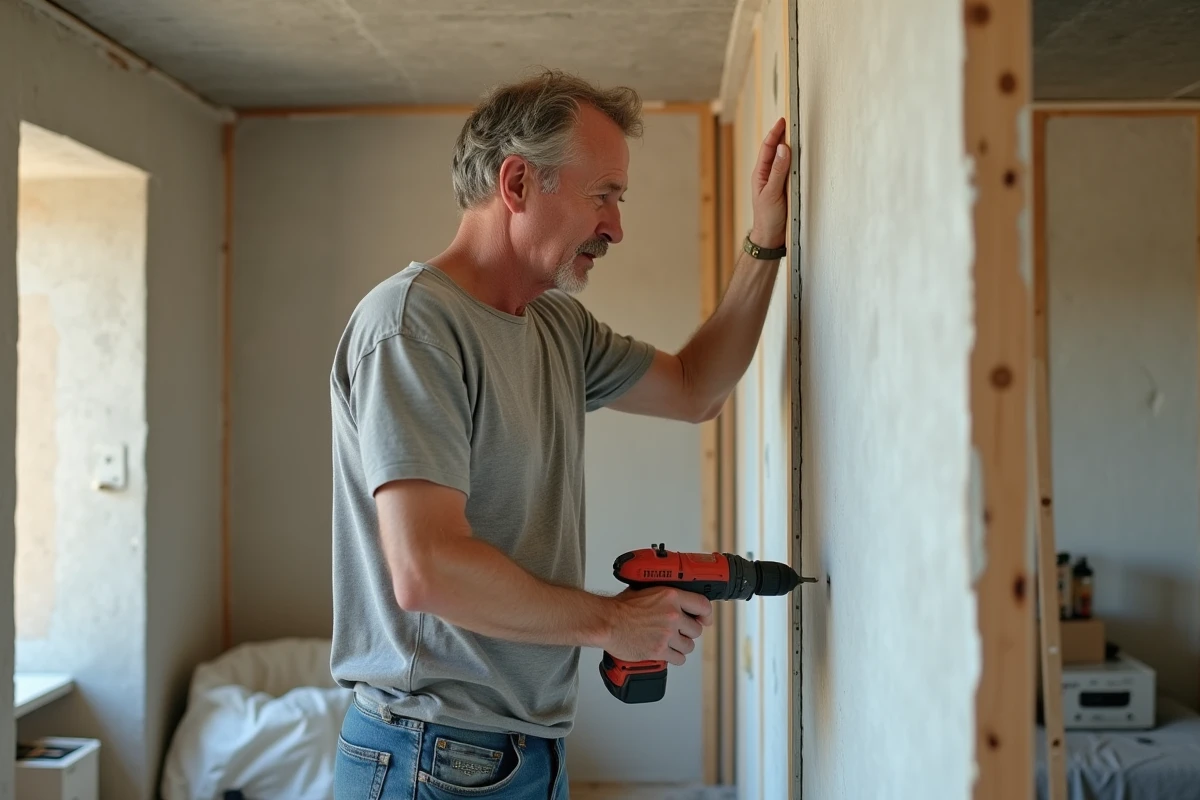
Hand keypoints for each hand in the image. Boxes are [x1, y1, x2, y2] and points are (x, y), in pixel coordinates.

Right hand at [604, 587, 713, 665]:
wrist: (607, 622)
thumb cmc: (620, 607)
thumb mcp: (645, 590)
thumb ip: (663, 595)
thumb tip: (674, 598)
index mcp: (671, 597)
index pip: (702, 606)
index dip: (706, 614)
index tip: (704, 619)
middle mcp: (672, 615)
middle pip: (696, 629)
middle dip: (688, 631)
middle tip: (679, 631)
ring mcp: (667, 634)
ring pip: (689, 646)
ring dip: (682, 645)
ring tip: (671, 642)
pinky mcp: (659, 650)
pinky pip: (679, 658)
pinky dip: (675, 657)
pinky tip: (668, 652)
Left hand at [750, 117, 791, 249]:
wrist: (771, 237)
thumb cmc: (767, 217)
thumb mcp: (772, 192)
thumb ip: (778, 171)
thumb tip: (784, 149)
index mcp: (760, 174)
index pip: (768, 148)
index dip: (775, 133)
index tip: (783, 121)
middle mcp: (768, 175)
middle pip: (776, 150)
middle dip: (782, 135)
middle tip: (791, 121)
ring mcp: (777, 181)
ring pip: (784, 159)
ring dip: (789, 146)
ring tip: (796, 133)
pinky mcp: (785, 188)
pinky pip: (790, 170)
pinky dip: (795, 161)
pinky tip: (800, 156)